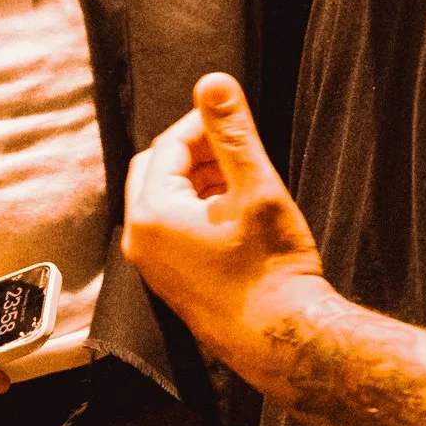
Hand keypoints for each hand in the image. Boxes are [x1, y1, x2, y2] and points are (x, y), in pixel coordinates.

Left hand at [124, 72, 329, 388]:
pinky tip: (237, 214)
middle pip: (158, 170)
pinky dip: (199, 210)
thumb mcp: (257, 190)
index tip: (237, 121)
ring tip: (245, 180)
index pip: (168, 146)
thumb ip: (232, 133)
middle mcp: (140, 241)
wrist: (284, 343)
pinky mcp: (171, 282)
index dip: (203, 126)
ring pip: (166, 199)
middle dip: (197, 152)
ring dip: (200, 180)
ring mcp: (154, 266)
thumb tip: (212, 82)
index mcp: (152, 214)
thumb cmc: (273, 270)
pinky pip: (173, 229)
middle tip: (239, 148)